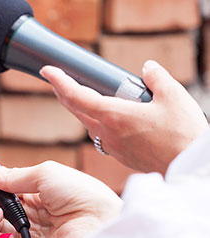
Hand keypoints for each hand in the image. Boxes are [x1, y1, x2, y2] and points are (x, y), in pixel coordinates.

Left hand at [41, 60, 207, 173]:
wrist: (189, 168)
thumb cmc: (183, 134)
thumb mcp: (174, 96)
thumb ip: (157, 78)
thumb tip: (147, 68)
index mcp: (114, 115)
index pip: (77, 96)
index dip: (59, 81)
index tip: (47, 71)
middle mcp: (107, 132)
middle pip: (76, 109)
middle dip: (64, 92)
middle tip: (58, 79)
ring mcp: (112, 146)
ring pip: (88, 123)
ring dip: (81, 108)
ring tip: (81, 95)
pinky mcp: (120, 156)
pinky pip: (102, 135)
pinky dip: (98, 122)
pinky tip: (108, 117)